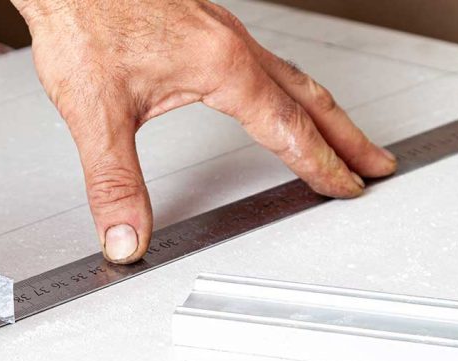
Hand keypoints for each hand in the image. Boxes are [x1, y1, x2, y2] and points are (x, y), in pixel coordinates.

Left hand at [12, 0, 396, 263]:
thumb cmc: (82, 24)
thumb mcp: (95, 116)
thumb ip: (114, 183)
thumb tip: (126, 238)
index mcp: (222, 67)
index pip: (288, 128)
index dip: (319, 164)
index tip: (345, 187)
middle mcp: (230, 44)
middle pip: (309, 96)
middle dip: (346, 136)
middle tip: (375, 164)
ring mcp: (219, 30)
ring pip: (288, 74)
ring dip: (321, 109)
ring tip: (338, 135)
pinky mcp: (199, 25)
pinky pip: (262, 59)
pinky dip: (284, 87)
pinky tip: (266, 96)